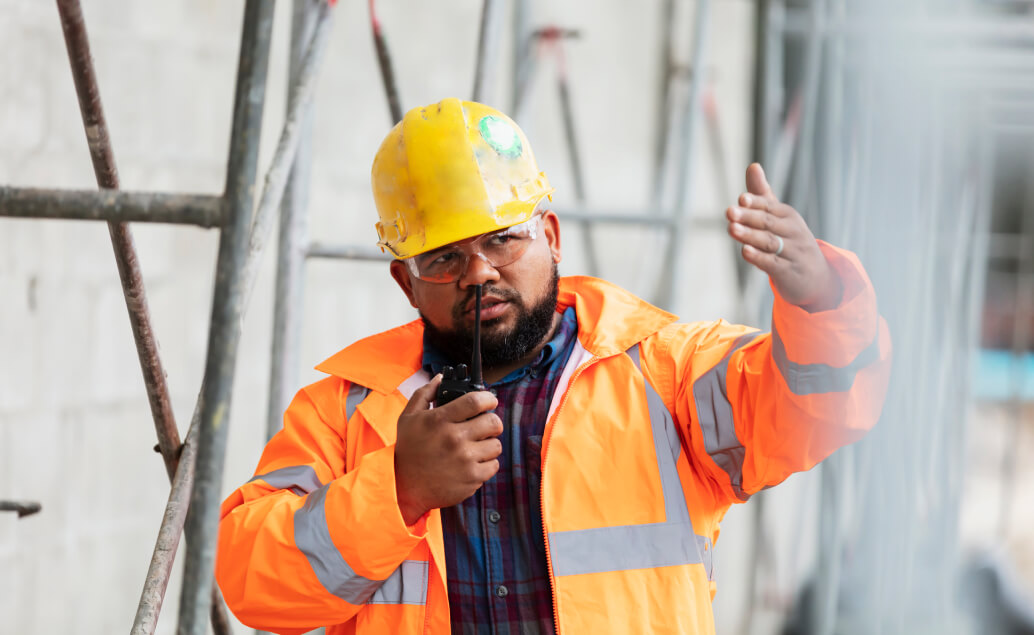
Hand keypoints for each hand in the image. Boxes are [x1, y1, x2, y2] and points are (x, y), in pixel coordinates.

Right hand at [394, 375, 502, 524]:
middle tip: (485, 425)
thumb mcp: (408, 417)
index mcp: (440, 420)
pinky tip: (473, 462)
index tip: (489, 401)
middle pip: (493, 423)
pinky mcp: (471, 479)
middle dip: (492, 422)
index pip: (475, 401)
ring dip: (489, 444)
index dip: (488, 398)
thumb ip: (425, 394)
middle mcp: (454, 439)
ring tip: (476, 446)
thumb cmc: (407, 450)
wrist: (403, 487)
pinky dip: (487, 463)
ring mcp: (464, 460)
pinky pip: (493, 465)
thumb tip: (440, 378)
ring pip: (496, 445)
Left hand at [726, 163, 841, 311]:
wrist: (816, 278)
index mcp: (788, 215)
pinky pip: (772, 262)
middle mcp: (793, 231)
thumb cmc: (790, 242)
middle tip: (729, 212)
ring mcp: (792, 252)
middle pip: (768, 222)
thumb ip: (762, 195)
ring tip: (732, 229)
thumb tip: (752, 165)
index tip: (741, 198)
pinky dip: (758, 257)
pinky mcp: (788, 271)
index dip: (755, 203)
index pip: (769, 207)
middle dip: (748, 217)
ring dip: (749, 235)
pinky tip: (745, 252)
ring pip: (769, 242)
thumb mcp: (779, 218)